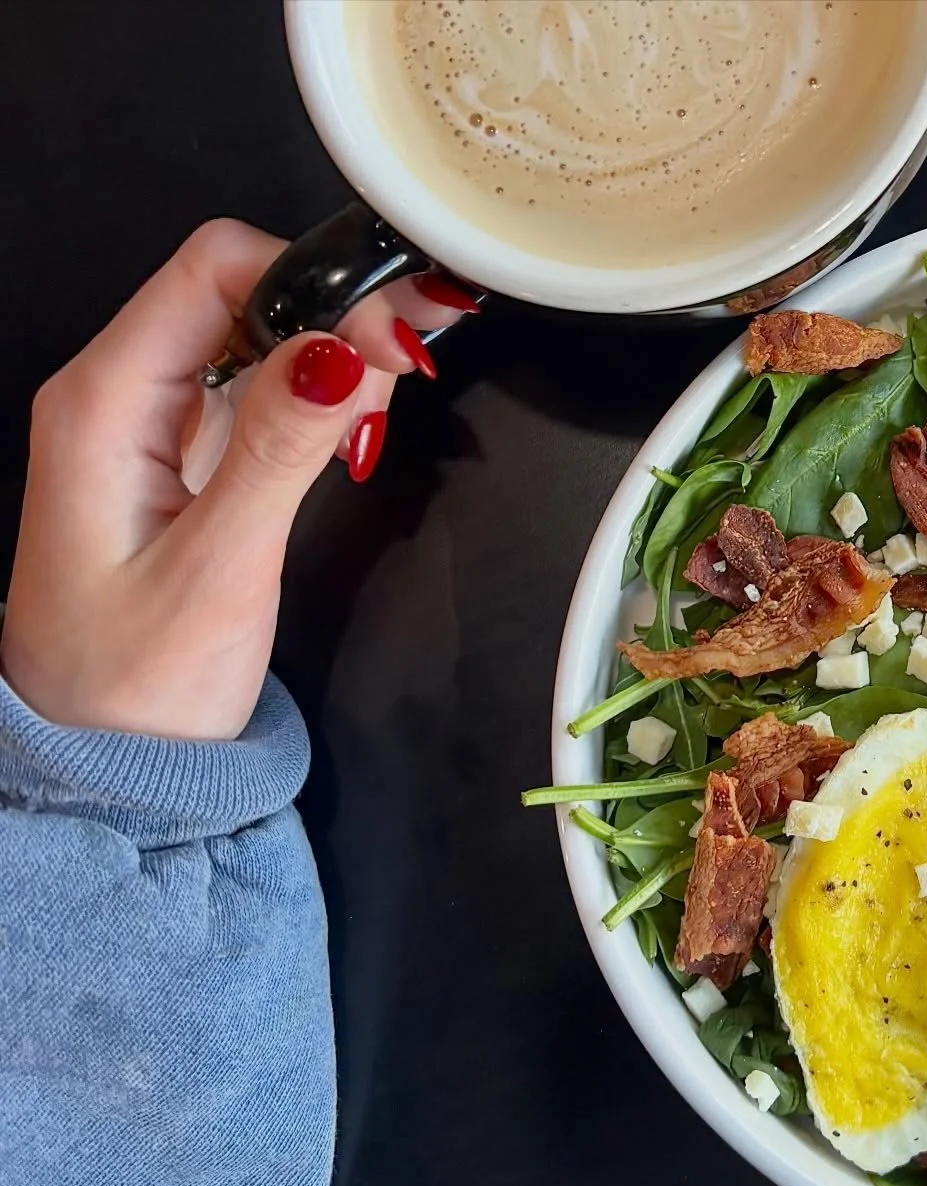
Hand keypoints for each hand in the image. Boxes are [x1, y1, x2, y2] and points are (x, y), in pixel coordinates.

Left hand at [1, 219, 473, 740]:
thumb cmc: (136, 689)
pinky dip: (314, 400)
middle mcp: (118, 398)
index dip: (314, 281)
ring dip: (333, 356)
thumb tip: (343, 352)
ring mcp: (149, 430)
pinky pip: (254, 395)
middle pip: (239, 292)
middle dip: (337, 311)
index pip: (214, 270)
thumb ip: (279, 452)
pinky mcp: (181, 464)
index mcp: (103, 404)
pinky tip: (352, 430)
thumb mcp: (217, 571)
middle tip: (417, 356)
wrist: (103, 768)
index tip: (392, 334)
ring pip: (254, 341)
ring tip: (387, 406)